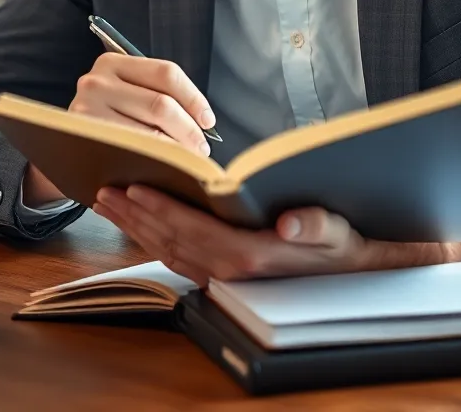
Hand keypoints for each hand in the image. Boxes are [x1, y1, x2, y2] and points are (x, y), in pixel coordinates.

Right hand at [22, 53, 216, 207]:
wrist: (62, 144)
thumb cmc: (108, 117)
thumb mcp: (126, 94)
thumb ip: (157, 95)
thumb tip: (204, 121)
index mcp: (114, 62)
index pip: (167, 74)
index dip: (194, 98)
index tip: (208, 121)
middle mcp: (96, 81)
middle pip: (161, 105)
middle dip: (189, 130)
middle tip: (201, 150)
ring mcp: (85, 111)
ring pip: (148, 132)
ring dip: (175, 150)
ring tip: (187, 162)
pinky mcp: (83, 141)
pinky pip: (130, 152)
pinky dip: (154, 161)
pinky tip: (163, 167)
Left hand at [93, 185, 460, 286]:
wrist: (358, 273)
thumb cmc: (345, 243)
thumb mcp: (337, 231)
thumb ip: (314, 224)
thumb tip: (287, 223)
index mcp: (251, 257)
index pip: (192, 231)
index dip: (159, 210)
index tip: (130, 186)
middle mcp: (231, 271)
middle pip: (171, 242)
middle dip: (135, 215)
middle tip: (102, 186)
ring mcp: (226, 275)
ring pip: (170, 251)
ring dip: (138, 226)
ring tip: (112, 198)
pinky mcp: (227, 271)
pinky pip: (181, 256)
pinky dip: (155, 237)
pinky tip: (143, 218)